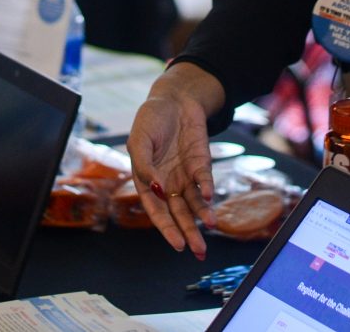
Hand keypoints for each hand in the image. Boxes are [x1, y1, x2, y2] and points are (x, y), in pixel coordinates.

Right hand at [128, 63, 222, 259]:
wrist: (174, 98)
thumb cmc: (150, 119)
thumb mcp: (139, 140)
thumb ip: (144, 165)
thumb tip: (156, 189)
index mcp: (148, 182)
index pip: (157, 212)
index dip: (167, 229)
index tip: (178, 245)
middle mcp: (168, 184)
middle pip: (179, 214)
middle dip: (189, 233)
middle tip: (198, 251)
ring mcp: (185, 174)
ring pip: (195, 202)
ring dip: (202, 215)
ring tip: (210, 226)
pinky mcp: (201, 163)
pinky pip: (205, 180)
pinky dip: (207, 188)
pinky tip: (210, 197)